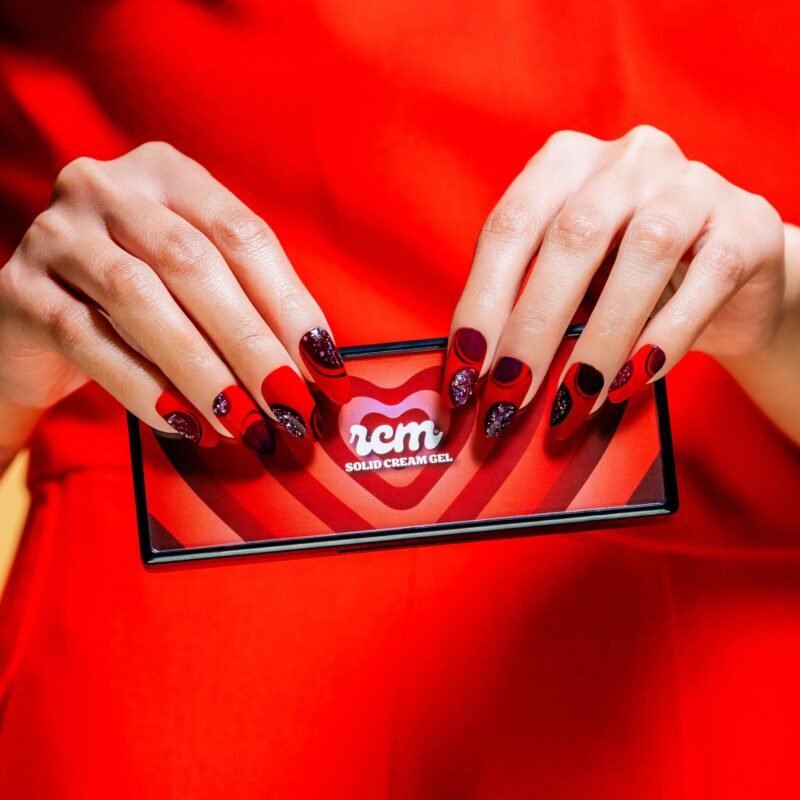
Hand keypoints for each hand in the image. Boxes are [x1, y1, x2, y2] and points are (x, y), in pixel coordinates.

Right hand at [0, 141, 350, 454]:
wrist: (39, 318)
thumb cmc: (141, 301)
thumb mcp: (196, 283)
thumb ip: (249, 306)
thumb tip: (317, 368)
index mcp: (168, 173)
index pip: (242, 234)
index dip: (289, 303)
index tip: (325, 365)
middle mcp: (108, 187)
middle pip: (194, 264)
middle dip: (252, 344)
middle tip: (290, 405)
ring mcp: (57, 234)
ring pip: (140, 301)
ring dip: (204, 371)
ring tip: (245, 423)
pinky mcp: (20, 291)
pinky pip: (89, 341)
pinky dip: (146, 389)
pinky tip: (188, 424)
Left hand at [441, 125, 785, 438]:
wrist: (731, 270)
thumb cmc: (626, 279)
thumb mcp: (570, 280)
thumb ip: (527, 308)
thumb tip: (478, 381)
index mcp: (564, 163)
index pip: (509, 226)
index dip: (481, 301)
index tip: (464, 371)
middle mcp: (627, 159)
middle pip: (570, 237)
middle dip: (532, 330)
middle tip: (508, 400)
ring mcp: (691, 183)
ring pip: (643, 254)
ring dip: (599, 341)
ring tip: (571, 404)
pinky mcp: (746, 224)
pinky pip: (705, 281)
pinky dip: (663, 339)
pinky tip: (631, 384)